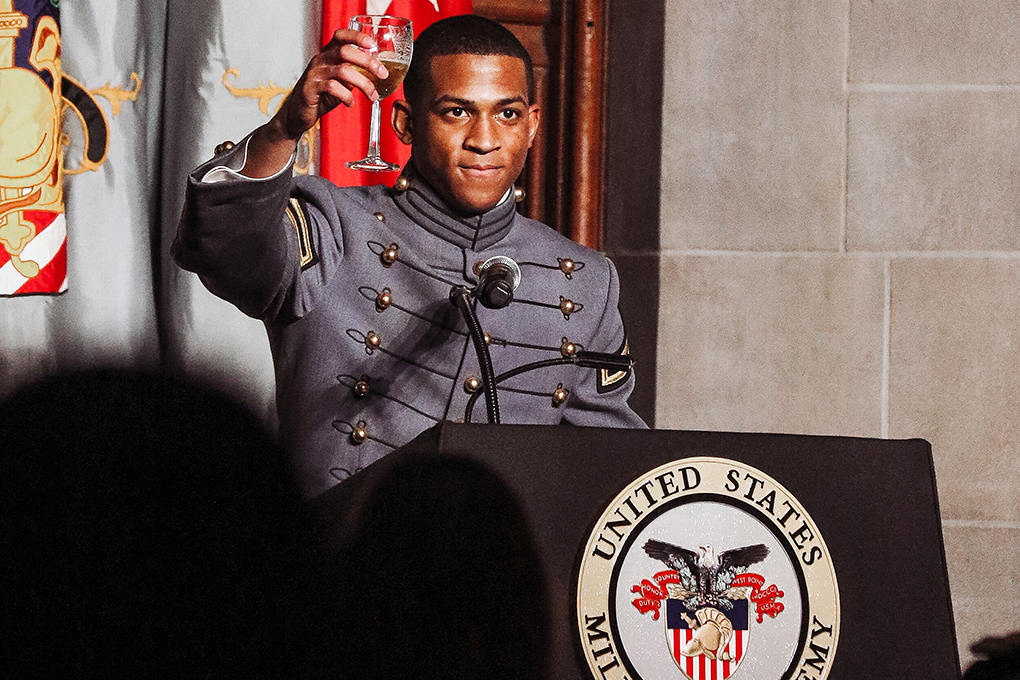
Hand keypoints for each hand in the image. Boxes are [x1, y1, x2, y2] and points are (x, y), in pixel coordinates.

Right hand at [243, 29, 388, 176]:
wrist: (297, 113)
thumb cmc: (320, 96)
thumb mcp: (340, 82)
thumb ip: (355, 74)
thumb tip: (377, 70)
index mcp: (328, 55)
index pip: (340, 36)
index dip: (356, 36)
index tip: (372, 43)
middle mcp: (321, 60)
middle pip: (345, 51)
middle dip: (368, 62)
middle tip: (383, 74)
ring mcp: (315, 73)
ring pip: (343, 71)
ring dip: (363, 84)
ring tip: (372, 95)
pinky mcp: (310, 88)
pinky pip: (332, 87)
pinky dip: (347, 96)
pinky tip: (350, 103)